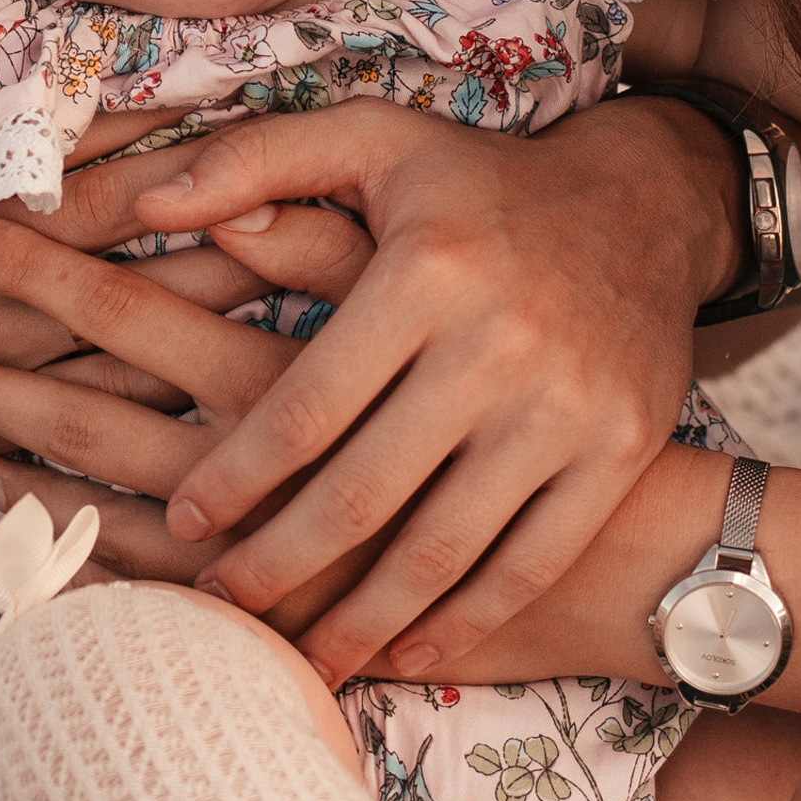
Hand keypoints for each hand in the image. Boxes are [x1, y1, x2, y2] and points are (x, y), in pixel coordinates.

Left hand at [0, 94, 742, 678]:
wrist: (651, 208)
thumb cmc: (481, 182)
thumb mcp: (375, 140)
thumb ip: (255, 160)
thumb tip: (149, 200)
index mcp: (425, 271)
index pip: (307, 405)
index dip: (237, 476)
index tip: (188, 522)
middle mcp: (499, 344)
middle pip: (364, 493)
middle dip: (279, 567)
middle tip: (217, 607)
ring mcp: (566, 409)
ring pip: (443, 548)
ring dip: (362, 618)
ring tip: (297, 660)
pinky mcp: (618, 454)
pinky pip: (527, 561)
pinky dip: (463, 619)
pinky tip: (407, 649)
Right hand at [0, 121, 374, 471]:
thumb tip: (95, 59)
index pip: (97, 173)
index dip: (189, 148)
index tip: (275, 117)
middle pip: (142, 267)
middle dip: (244, 240)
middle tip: (347, 206)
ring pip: (147, 359)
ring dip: (236, 331)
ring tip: (344, 302)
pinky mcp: (9, 449)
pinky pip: (119, 444)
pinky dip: (191, 425)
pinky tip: (274, 409)